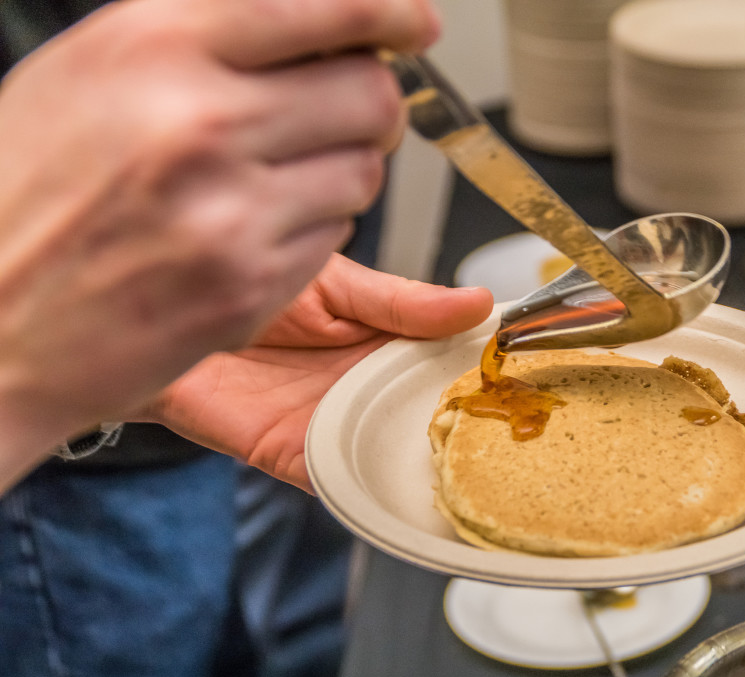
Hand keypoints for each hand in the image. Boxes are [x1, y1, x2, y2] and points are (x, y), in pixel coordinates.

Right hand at [0, 0, 439, 476]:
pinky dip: (310, 232)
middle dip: (375, 105)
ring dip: (340, 172)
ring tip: (273, 181)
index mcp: (155, 45)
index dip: (388, 12)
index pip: (323, 6)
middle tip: (352, 115)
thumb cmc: (23, 192)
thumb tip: (312, 22)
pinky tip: (248, 232)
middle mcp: (200, 122)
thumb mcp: (94, 71)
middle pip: (369, 95)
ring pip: (363, 174)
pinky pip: (332, 241)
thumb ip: (205, 38)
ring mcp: (230, 213)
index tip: (414, 24)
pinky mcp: (249, 288)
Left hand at [143, 254, 493, 491]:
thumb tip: (478, 302)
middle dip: (478, 429)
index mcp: (389, 340)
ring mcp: (339, 425)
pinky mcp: (297, 456)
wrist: (162, 315)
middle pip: (438, 420)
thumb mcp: (338, 283)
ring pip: (402, 457)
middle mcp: (371, 388)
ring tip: (484, 468)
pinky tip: (412, 489)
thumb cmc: (246, 292)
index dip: (494, 372)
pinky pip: (347, 484)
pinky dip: (378, 493)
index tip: (538, 376)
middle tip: (523, 430)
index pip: (456, 361)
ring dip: (437, 465)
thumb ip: (403, 303)